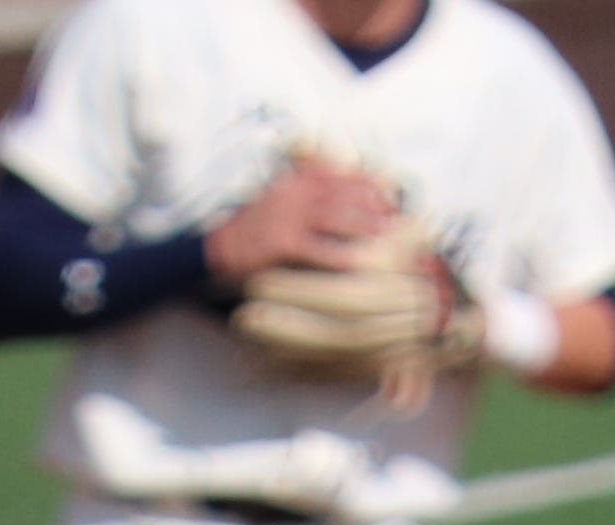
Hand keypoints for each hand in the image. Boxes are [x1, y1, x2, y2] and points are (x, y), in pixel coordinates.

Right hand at [207, 154, 402, 281]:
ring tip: (386, 231)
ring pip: (333, 217)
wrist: (219, 247)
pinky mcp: (281, 244)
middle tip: (395, 210)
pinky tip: (359, 262)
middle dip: (370, 200)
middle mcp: (292, 194)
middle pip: (340, 192)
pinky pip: (317, 249)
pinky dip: (339, 255)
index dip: (363, 178)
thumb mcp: (279, 198)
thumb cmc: (256, 228)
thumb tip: (341, 196)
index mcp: (293, 180)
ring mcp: (286, 217)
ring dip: (362, 223)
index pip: (335, 172)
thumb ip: (307, 192)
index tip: (387, 185)